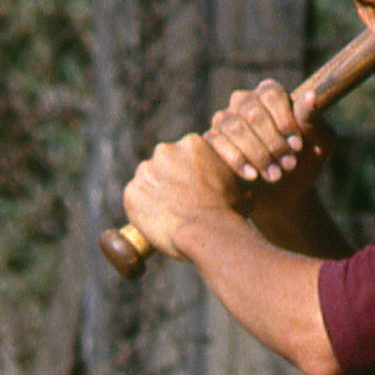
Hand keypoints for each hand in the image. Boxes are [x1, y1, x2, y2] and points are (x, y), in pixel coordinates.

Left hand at [120, 133, 242, 263]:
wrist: (207, 231)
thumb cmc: (229, 210)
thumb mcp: (238, 181)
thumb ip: (228, 171)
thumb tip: (244, 172)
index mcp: (191, 143)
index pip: (184, 156)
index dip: (189, 173)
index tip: (193, 189)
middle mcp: (165, 151)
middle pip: (163, 164)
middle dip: (169, 180)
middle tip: (180, 202)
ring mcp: (145, 171)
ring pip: (147, 181)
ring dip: (154, 193)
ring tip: (169, 213)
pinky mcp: (131, 192)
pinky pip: (134, 199)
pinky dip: (141, 209)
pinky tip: (157, 220)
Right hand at [204, 79, 329, 190]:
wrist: (285, 196)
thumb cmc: (305, 163)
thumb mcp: (321, 143)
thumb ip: (315, 120)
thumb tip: (311, 97)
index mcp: (270, 95)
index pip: (271, 94)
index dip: (284, 119)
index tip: (297, 146)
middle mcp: (244, 102)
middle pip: (252, 112)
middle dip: (273, 142)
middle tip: (289, 165)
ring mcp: (224, 121)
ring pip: (233, 127)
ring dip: (258, 154)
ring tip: (275, 175)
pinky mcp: (211, 142)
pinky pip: (216, 143)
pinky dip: (237, 160)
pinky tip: (253, 176)